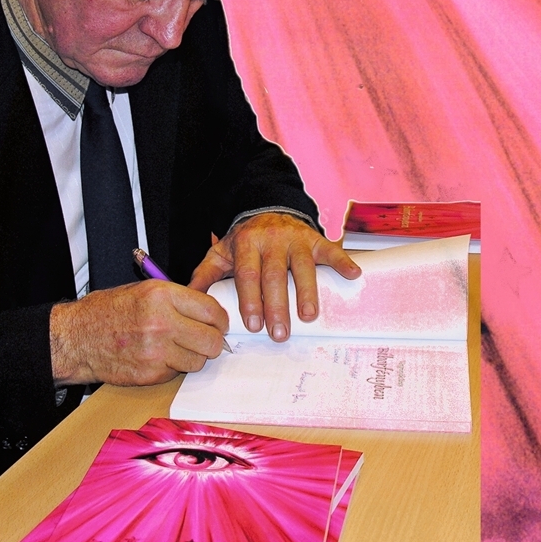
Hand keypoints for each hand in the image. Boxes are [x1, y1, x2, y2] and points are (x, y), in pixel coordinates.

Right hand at [49, 279, 229, 386]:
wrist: (77, 338)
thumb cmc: (108, 311)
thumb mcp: (143, 290)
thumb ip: (177, 299)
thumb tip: (208, 311)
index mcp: (162, 295)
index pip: (211, 310)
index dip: (219, 319)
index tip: (218, 323)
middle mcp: (162, 322)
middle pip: (211, 339)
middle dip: (212, 340)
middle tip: (206, 338)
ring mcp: (156, 351)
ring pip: (199, 361)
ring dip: (195, 356)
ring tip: (180, 347)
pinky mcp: (151, 374)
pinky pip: (178, 372)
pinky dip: (175, 366)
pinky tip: (160, 356)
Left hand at [188, 212, 360, 341]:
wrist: (267, 207)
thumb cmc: (245, 240)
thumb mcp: (221, 253)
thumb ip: (205, 275)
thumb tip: (188, 298)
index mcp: (247, 243)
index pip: (248, 274)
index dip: (250, 299)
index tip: (252, 325)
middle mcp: (272, 240)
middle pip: (275, 276)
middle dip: (277, 306)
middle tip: (279, 334)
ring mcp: (296, 239)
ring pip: (303, 267)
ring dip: (307, 292)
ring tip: (308, 317)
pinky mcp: (315, 238)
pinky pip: (330, 250)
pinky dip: (342, 262)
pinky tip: (352, 275)